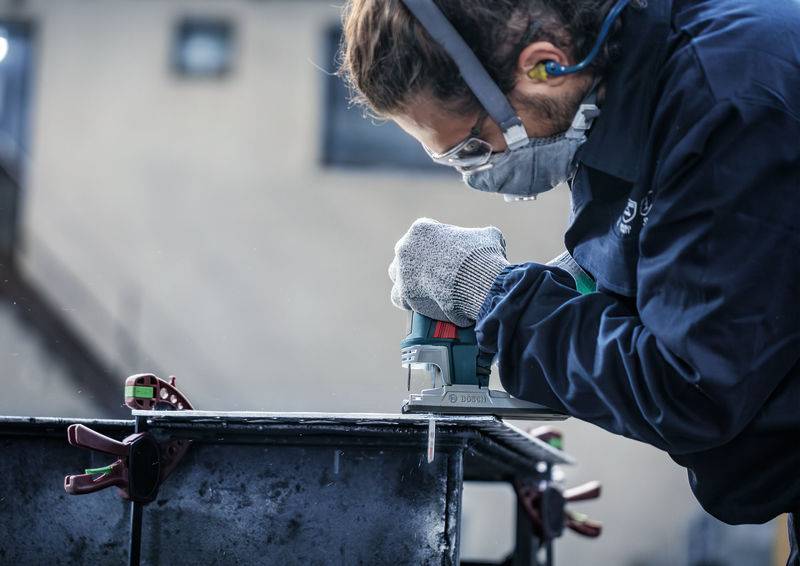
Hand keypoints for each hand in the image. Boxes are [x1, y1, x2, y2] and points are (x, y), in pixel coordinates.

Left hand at [388, 218, 508, 325]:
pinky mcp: (404, 293)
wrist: (479, 283)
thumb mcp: (487, 236)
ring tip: (423, 286)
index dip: (435, 243)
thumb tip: (487, 241)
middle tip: (433, 270)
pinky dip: (407, 299)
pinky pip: (398, 296)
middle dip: (417, 260)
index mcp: (421, 228)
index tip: (444, 252)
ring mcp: (402, 271)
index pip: (422, 233)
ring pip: (397, 273)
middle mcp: (406, 247)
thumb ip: (478, 236)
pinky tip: (418, 301)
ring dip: (406, 278)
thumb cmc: (484, 257)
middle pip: (407, 253)